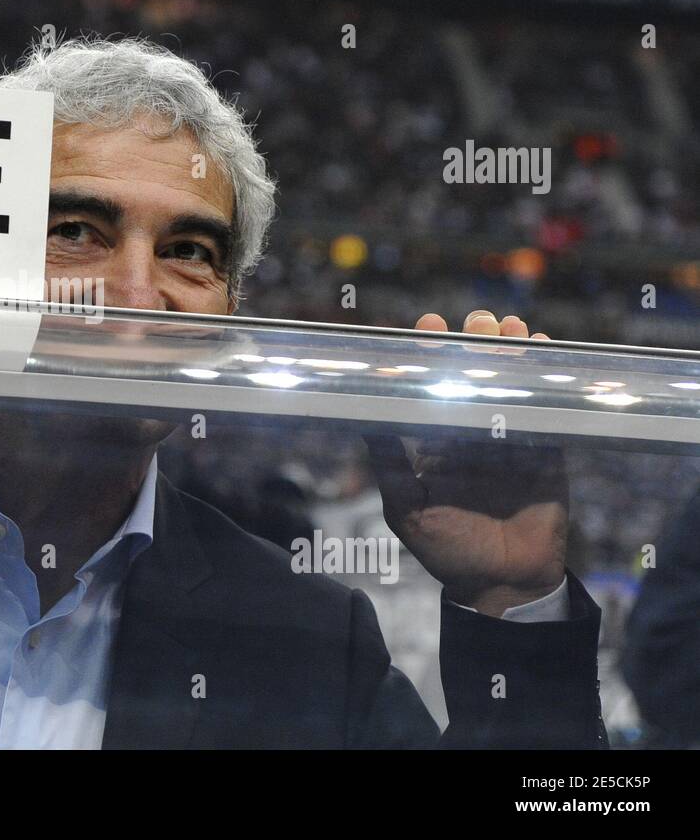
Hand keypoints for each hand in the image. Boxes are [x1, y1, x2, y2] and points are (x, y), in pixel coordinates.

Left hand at [366, 310, 567, 616]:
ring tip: (510, 327)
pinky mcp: (546, 449)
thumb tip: (358, 418)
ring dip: (510, 349)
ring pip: (510, 381)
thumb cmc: (446, 549)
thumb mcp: (406, 507)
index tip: (428, 325)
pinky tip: (542, 351)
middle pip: (474, 371)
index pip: (432, 384)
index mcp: (436, 439)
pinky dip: (545, 377)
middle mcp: (471, 430)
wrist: (503, 583)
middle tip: (478, 322)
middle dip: (476, 339)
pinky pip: (546, 406)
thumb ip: (388, 464)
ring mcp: (510, 437)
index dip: (430, 352)